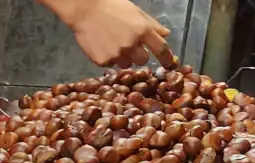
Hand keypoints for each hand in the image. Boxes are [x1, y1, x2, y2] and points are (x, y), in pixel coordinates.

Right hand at [56, 0, 174, 66]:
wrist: (85, 10)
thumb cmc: (111, 6)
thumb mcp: (135, 11)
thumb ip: (151, 25)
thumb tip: (165, 34)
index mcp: (143, 30)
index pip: (161, 48)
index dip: (167, 58)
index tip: (170, 64)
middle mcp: (131, 44)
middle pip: (143, 60)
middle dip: (138, 55)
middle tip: (129, 45)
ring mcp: (116, 54)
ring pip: (126, 64)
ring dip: (123, 57)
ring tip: (112, 43)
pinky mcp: (102, 60)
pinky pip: (110, 64)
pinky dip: (108, 57)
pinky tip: (102, 44)